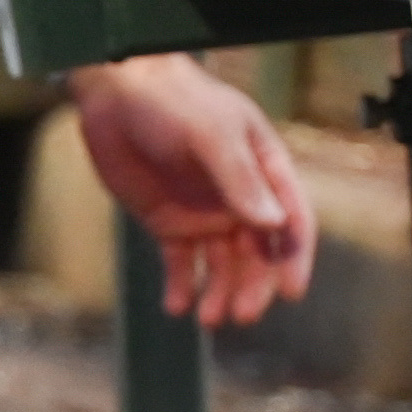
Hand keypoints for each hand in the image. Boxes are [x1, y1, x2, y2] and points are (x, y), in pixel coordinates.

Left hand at [69, 56, 320, 328]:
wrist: (118, 93)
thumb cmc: (175, 102)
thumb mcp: (210, 134)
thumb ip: (239, 178)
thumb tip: (271, 224)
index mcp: (265, 173)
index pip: (291, 222)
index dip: (294, 258)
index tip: (291, 291)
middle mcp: (241, 198)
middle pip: (258, 252)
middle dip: (253, 285)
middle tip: (241, 314)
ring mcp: (205, 213)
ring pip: (223, 264)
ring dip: (220, 292)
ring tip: (210, 318)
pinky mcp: (168, 222)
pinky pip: (181, 262)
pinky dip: (181, 286)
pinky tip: (176, 307)